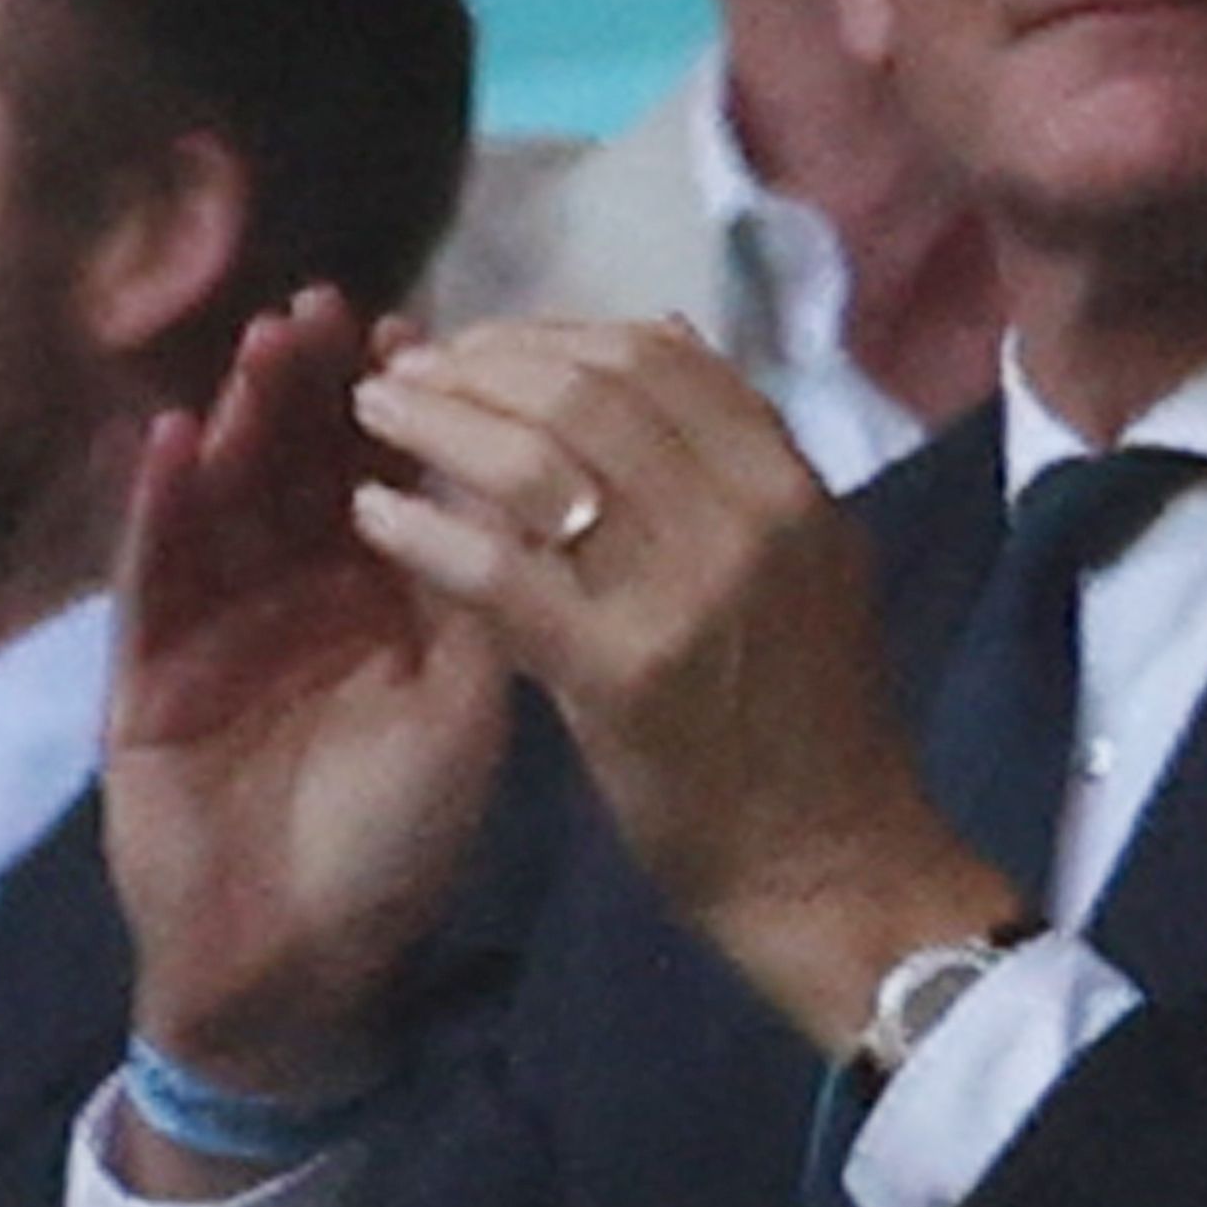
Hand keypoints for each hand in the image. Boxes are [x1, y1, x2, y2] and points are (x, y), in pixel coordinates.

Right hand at [106, 285, 511, 1105]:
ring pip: (230, 497)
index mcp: (388, 606)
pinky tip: (177, 438)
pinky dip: (164, 506)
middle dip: (323, 386)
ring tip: (269, 344)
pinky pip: (155, 571)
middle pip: (308, 468)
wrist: (297, 968)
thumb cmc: (394, 850)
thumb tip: (543, 487)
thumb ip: (492, 610)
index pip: (398, 482)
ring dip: (247, 419)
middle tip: (338, 306)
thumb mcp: (469, 719)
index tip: (428, 330)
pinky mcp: (148, 667)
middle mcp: (302, 599)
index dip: (410, 409)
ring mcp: (219, 624)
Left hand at [345, 315, 1015, 1049]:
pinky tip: (373, 515)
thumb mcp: (805, 567)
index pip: (659, 359)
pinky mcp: (621, 672)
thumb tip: (669, 335)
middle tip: (408, 370)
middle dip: (481, 363)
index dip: (552, 333)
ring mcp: (686, 594)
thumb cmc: (809, 729)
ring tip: (376, 415)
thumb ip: (736, 458)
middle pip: (590, 388)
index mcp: (791, 490)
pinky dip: (422, 528)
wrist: (833, 873)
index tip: (485, 347)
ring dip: (437, 419)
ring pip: (537, 457)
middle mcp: (748, 522)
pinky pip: (497, 569)